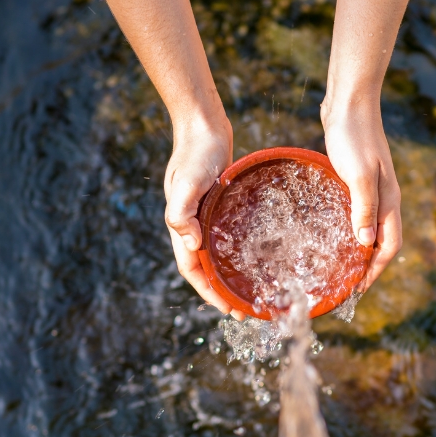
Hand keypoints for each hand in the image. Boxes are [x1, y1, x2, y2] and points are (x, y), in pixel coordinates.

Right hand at [163, 115, 246, 319]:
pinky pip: (225, 236)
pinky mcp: (218, 205)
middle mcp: (192, 224)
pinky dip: (235, 251)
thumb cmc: (195, 153)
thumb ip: (181, 213)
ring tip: (249, 290)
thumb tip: (190, 245)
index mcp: (182, 225)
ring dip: (228, 274)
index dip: (208, 292)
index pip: (192, 269)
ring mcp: (205, 215)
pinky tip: (253, 255)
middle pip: (204, 267)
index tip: (228, 309)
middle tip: (245, 310)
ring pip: (215, 254)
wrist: (202, 126)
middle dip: (221, 291)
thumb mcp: (187, 182)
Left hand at [321, 98, 402, 290]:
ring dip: (358, 249)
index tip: (358, 289)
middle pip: (382, 241)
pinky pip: (357, 212)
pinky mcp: (356, 179)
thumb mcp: (358, 174)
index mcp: (388, 200)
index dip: (376, 270)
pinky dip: (349, 228)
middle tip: (346, 284)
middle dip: (368, 266)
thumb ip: (363, 208)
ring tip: (339, 266)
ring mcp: (371, 188)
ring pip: (369, 227)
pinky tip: (330, 231)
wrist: (349, 103)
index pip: (390, 246)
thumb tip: (365, 244)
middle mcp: (384, 198)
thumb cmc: (353, 136)